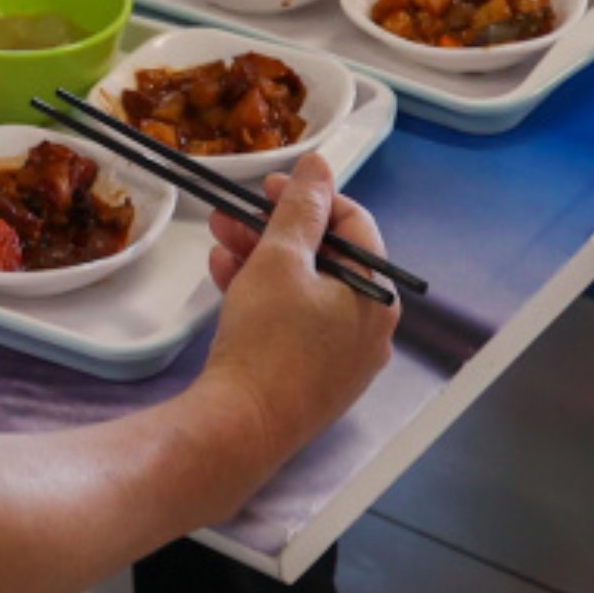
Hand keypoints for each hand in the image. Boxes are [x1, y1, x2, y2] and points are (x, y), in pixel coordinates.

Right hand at [198, 156, 398, 447]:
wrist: (240, 427)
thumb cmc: (268, 337)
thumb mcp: (281, 259)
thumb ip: (302, 206)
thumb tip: (321, 165)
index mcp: (376, 294)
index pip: (353, 224)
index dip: (309, 197)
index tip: (267, 186)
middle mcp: (370, 327)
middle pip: (325, 258)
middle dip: (273, 229)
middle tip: (232, 212)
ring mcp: (343, 358)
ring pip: (304, 289)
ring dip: (261, 258)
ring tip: (218, 239)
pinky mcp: (313, 378)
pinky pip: (294, 322)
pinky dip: (264, 296)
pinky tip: (224, 277)